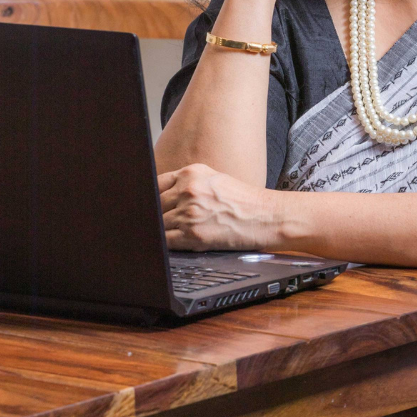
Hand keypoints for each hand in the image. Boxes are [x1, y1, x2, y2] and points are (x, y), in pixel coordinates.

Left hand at [159, 164, 281, 250]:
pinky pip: (165, 241)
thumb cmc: (244, 201)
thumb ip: (188, 183)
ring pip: (158, 223)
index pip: (155, 183)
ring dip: (162, 230)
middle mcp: (188, 190)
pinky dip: (165, 244)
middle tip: (159, 221)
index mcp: (191, 173)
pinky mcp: (193, 234)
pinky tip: (175, 242)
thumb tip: (163, 195)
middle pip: (154, 204)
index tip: (149, 204)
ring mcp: (189, 212)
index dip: (150, 196)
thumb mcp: (214, 179)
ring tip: (171, 233)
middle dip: (155, 214)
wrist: (266, 217)